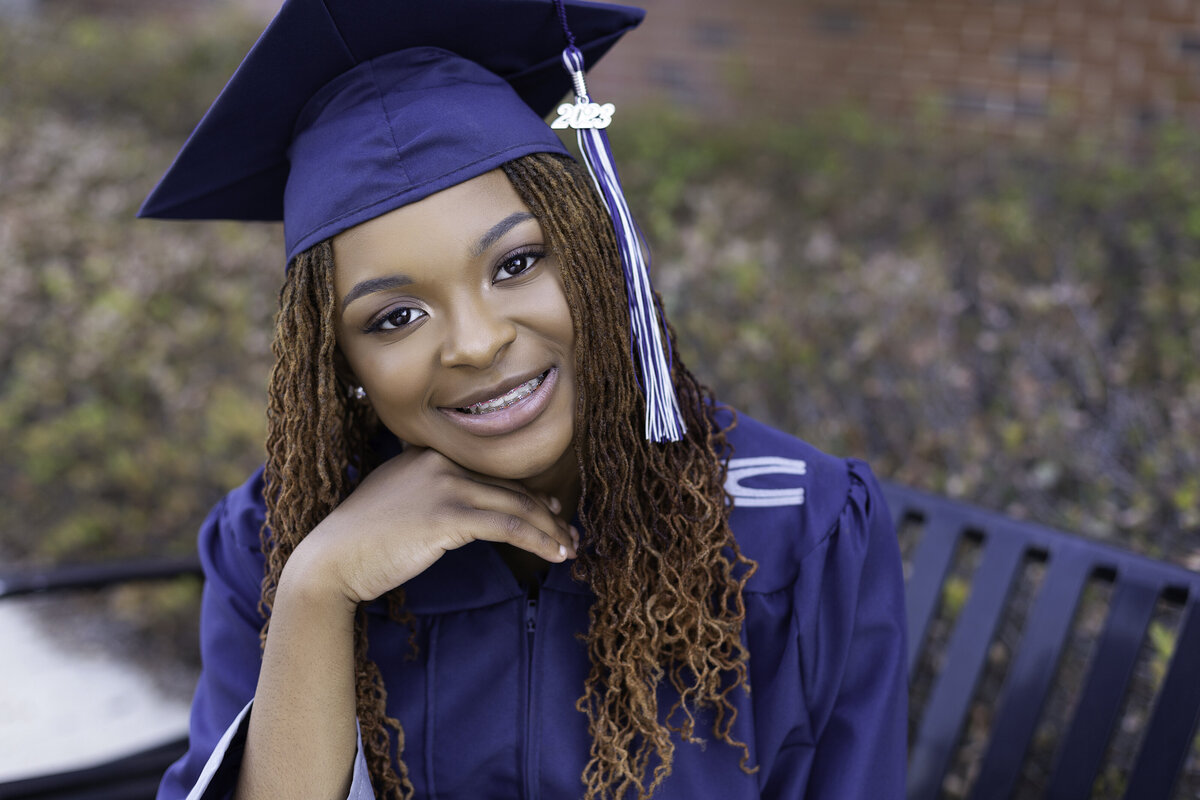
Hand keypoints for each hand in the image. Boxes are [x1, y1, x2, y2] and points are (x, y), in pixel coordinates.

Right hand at [284, 447, 575, 608]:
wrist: (330, 561)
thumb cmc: (360, 541)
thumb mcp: (395, 501)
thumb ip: (428, 493)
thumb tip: (466, 512)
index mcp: (427, 454)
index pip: (490, 473)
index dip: (526, 493)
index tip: (549, 511)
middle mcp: (438, 461)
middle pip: (508, 487)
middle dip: (545, 514)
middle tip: (568, 535)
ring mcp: (443, 485)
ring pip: (515, 505)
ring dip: (549, 530)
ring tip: (568, 550)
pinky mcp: (447, 515)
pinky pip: (507, 525)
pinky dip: (537, 540)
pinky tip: (554, 555)